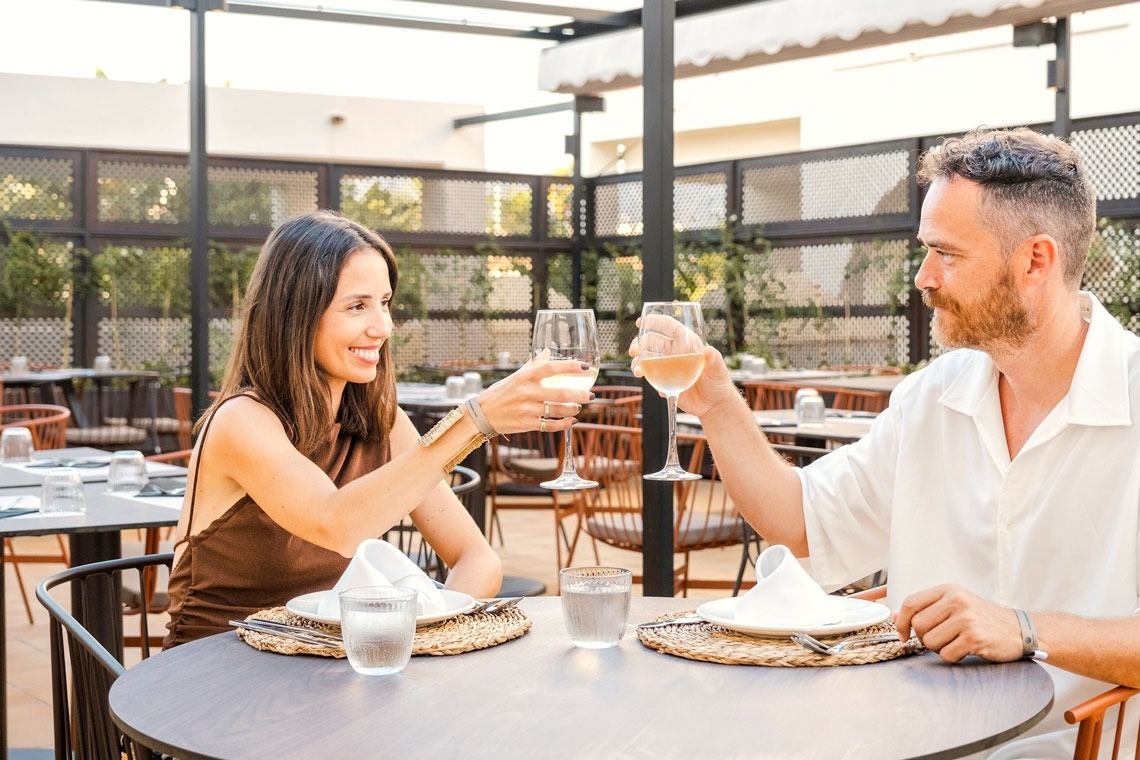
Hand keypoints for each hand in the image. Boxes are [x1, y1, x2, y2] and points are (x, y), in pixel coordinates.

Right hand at [475, 354, 591, 434]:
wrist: (483, 414)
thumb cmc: (501, 392)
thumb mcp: (516, 375)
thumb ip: (533, 364)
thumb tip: (547, 351)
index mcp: (525, 377)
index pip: (551, 368)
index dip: (570, 367)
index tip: (585, 367)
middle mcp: (527, 392)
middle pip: (560, 393)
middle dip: (579, 395)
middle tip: (591, 395)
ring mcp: (528, 409)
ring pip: (557, 410)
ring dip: (572, 409)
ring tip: (578, 407)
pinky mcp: (527, 424)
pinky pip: (550, 425)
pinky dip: (563, 424)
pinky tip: (571, 421)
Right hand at [628, 318, 736, 417]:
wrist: (713, 405)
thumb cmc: (718, 383)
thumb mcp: (718, 370)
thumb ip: (714, 360)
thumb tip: (709, 351)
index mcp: (686, 342)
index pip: (667, 326)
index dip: (654, 321)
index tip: (641, 322)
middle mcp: (674, 351)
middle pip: (650, 341)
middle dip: (638, 343)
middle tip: (634, 351)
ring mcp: (666, 366)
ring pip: (645, 358)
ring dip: (637, 362)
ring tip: (638, 371)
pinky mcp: (663, 380)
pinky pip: (650, 376)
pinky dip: (647, 379)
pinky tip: (659, 389)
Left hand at [894, 584, 1024, 662]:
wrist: (1021, 630)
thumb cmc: (984, 619)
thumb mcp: (956, 604)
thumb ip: (927, 608)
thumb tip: (895, 616)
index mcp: (949, 590)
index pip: (911, 603)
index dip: (901, 621)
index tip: (902, 634)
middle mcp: (956, 601)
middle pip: (918, 625)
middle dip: (925, 637)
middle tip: (943, 638)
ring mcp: (966, 619)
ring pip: (930, 642)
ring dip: (940, 648)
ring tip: (957, 642)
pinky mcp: (974, 638)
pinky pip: (946, 655)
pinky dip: (953, 657)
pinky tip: (967, 649)